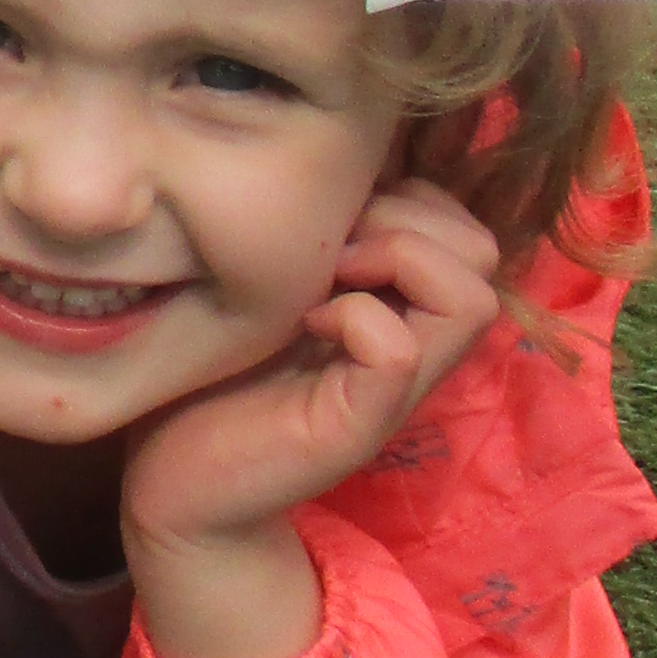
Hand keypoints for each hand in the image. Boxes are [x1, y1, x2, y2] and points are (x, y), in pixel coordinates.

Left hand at [119, 179, 501, 573]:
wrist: (175, 483)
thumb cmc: (214, 374)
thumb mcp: (270, 284)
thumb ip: (318, 240)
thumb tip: (342, 174)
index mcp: (396, 307)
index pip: (464, 225)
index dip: (407, 200)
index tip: (332, 223)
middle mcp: (412, 345)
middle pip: (481, 251)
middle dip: (404, 220)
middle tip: (331, 253)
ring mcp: (395, 389)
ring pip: (469, 296)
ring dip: (394, 262)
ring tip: (326, 284)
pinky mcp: (360, 425)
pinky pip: (401, 349)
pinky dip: (356, 319)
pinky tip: (307, 326)